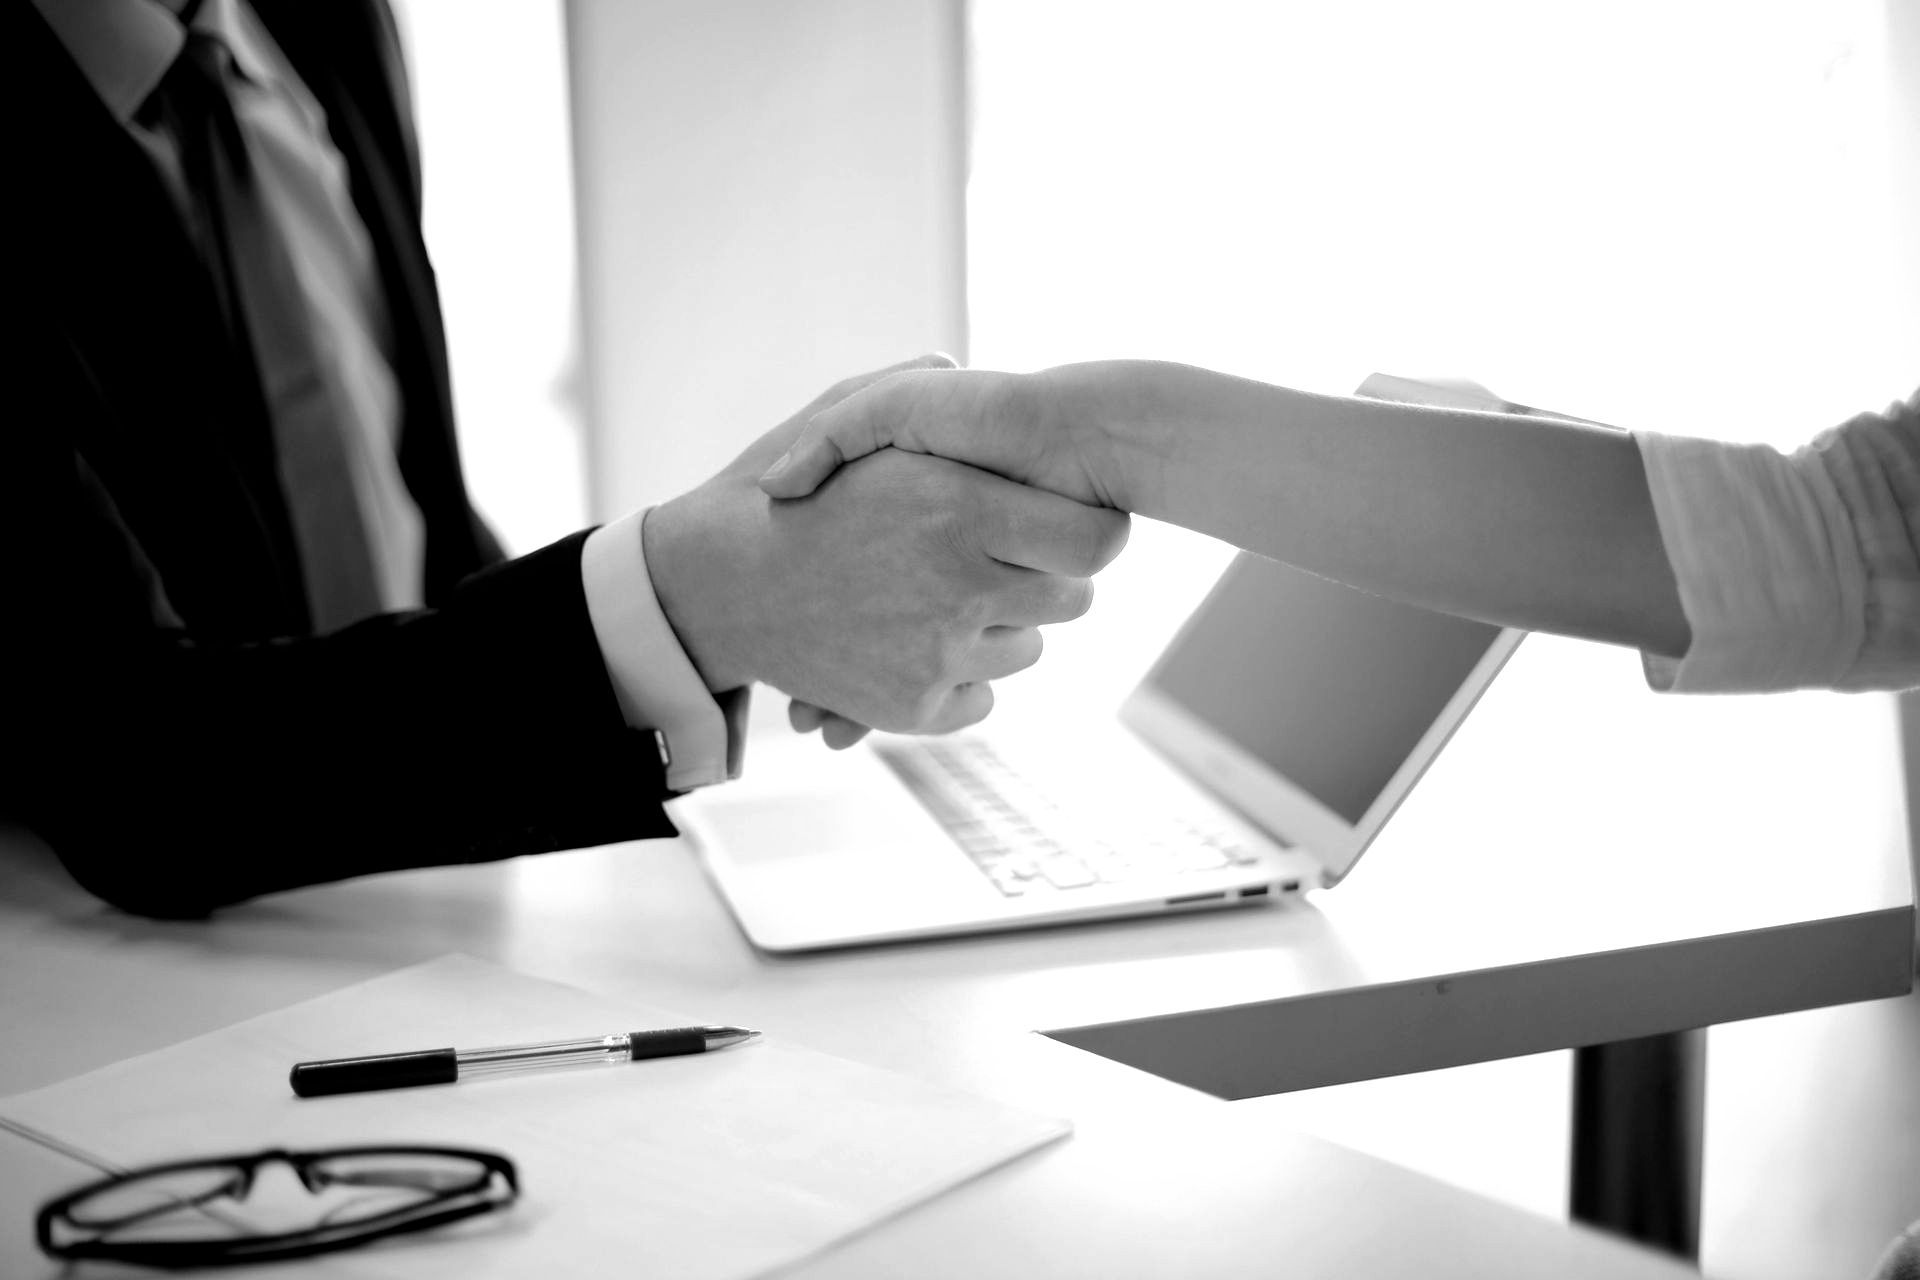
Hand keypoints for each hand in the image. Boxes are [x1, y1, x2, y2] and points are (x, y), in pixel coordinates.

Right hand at [644, 358, 1130, 740]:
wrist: (710, 586)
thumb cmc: (777, 491)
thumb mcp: (840, 414)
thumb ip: (911, 390)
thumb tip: (958, 370)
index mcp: (959, 509)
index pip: (1097, 541)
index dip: (1090, 532)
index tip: (1066, 525)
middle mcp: (959, 587)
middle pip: (1072, 601)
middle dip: (1043, 578)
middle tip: (1002, 558)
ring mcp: (936, 655)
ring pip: (1026, 650)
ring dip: (999, 627)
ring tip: (942, 597)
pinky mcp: (912, 709)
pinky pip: (981, 697)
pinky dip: (961, 677)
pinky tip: (919, 644)